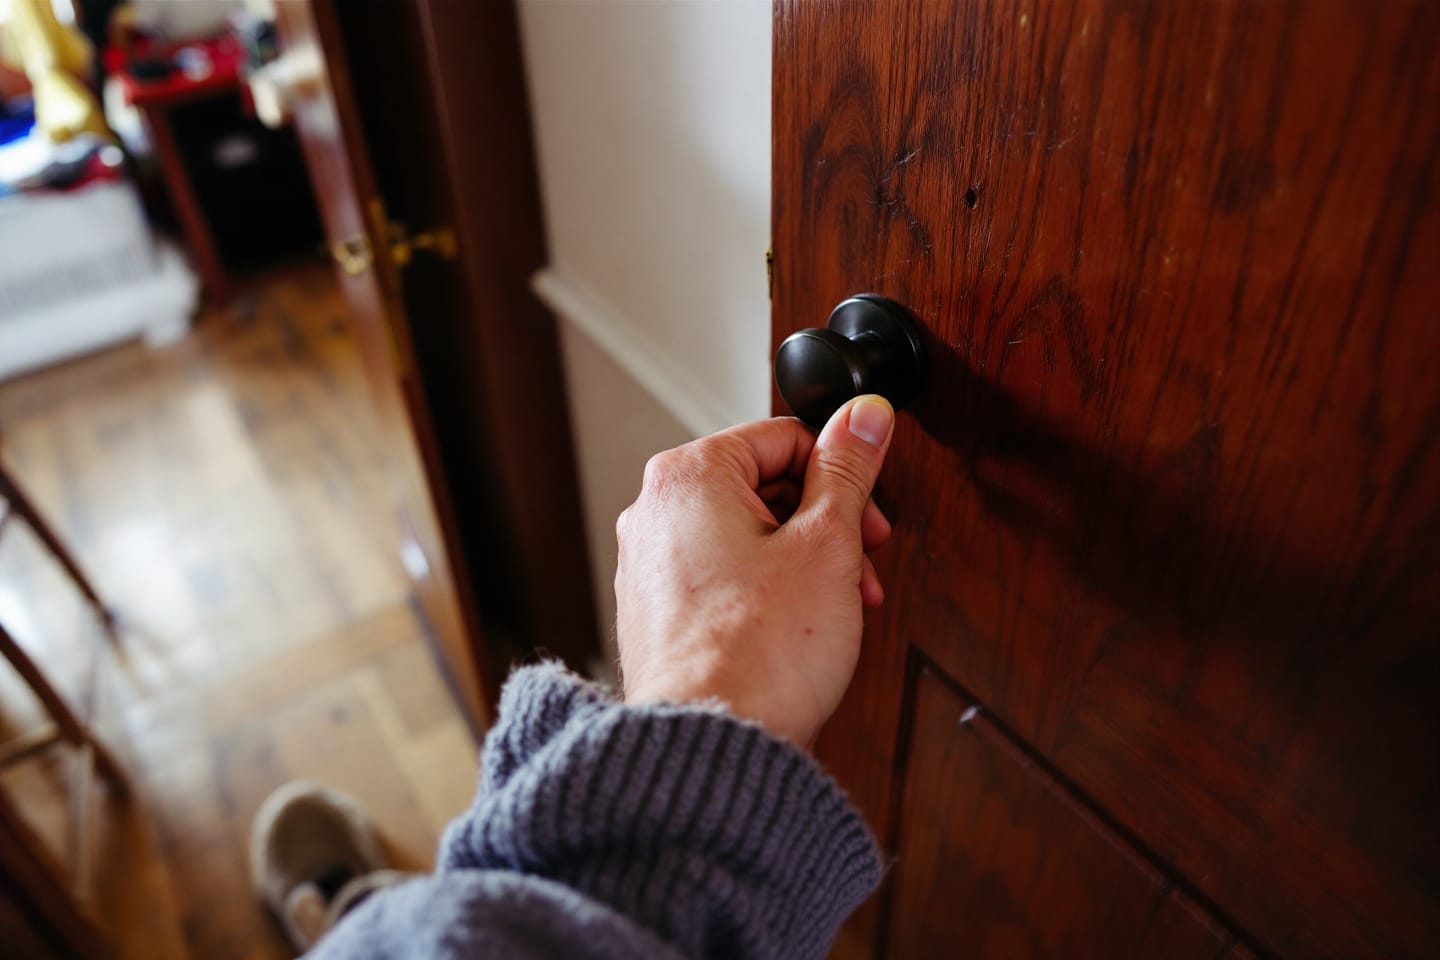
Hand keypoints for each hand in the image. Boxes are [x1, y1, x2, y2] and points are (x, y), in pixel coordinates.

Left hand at [615, 395, 895, 746]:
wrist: (714, 748)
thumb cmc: (758, 655)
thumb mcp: (826, 544)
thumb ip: (848, 469)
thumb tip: (866, 415)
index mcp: (686, 477)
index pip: (784, 435)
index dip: (842, 472)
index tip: (870, 506)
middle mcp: (654, 515)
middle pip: (764, 487)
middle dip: (826, 523)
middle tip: (863, 559)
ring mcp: (651, 569)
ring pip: (748, 536)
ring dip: (806, 561)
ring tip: (840, 604)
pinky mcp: (660, 616)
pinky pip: (726, 579)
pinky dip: (770, 593)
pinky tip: (801, 629)